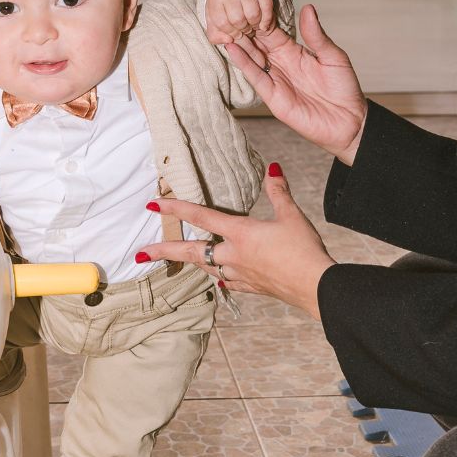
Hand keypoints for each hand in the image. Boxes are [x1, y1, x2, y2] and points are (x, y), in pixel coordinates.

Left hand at [136, 164, 333, 319]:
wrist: (315, 287)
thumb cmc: (304, 250)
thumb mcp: (291, 216)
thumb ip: (278, 191)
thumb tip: (273, 168)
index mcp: (240, 234)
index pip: (200, 216)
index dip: (175, 208)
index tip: (152, 204)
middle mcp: (233, 255)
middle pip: (191, 251)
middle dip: (164, 251)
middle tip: (141, 253)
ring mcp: (240, 274)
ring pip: (207, 266)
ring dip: (192, 260)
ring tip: (179, 257)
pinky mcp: (251, 288)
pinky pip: (227, 282)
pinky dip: (220, 277)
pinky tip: (220, 278)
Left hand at [205, 0, 276, 44]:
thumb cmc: (224, 10)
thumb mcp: (214, 23)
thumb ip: (216, 36)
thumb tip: (229, 40)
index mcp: (215, 0)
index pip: (222, 23)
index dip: (230, 32)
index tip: (235, 33)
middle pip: (238, 20)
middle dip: (243, 29)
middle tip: (244, 28)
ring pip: (253, 14)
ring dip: (254, 25)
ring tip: (252, 25)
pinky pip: (267, 7)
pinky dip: (266, 19)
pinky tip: (263, 24)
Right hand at [224, 4, 367, 165]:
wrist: (349, 122)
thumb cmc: (344, 89)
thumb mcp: (333, 56)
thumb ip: (317, 36)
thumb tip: (308, 8)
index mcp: (295, 52)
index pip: (273, 32)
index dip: (262, 18)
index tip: (249, 1)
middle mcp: (281, 64)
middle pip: (258, 43)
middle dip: (245, 28)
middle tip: (230, 10)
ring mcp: (276, 80)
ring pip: (252, 58)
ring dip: (239, 43)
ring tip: (224, 25)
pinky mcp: (273, 97)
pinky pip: (256, 78)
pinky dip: (243, 64)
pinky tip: (232, 49)